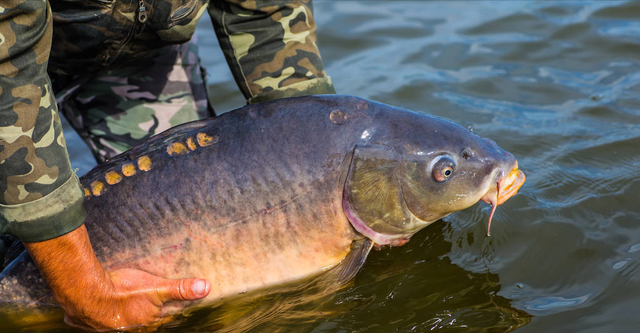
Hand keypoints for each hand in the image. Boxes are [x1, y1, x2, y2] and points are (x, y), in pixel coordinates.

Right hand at [24, 225, 209, 330]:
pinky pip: (94, 320)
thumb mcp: (157, 288)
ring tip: (124, 303)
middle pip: (139, 322)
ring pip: (117, 322)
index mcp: (145, 324)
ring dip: (121, 314)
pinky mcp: (85, 321)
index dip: (164, 313)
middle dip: (142, 313)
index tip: (165, 306)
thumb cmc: (123, 291)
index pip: (160, 321)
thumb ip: (180, 289)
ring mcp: (104, 327)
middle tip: (142, 302)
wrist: (85, 293)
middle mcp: (126, 330)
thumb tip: (206, 288)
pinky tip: (99, 306)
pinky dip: (98, 314)